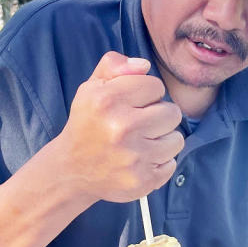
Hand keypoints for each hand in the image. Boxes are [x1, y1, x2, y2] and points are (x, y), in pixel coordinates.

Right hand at [58, 52, 183, 202]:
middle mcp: (121, 127)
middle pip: (172, 113)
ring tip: (142, 142)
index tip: (132, 104)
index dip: (146, 94)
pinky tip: (140, 160)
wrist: (71, 170)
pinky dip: (159, 162)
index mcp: (108, 100)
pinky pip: (171, 164)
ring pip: (176, 140)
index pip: (156, 86)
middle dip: (159, 116)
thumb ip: (114, 65)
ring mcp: (134, 157)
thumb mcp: (92, 87)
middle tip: (140, 124)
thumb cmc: (87, 123)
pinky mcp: (143, 180)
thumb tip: (144, 65)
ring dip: (162, 140)